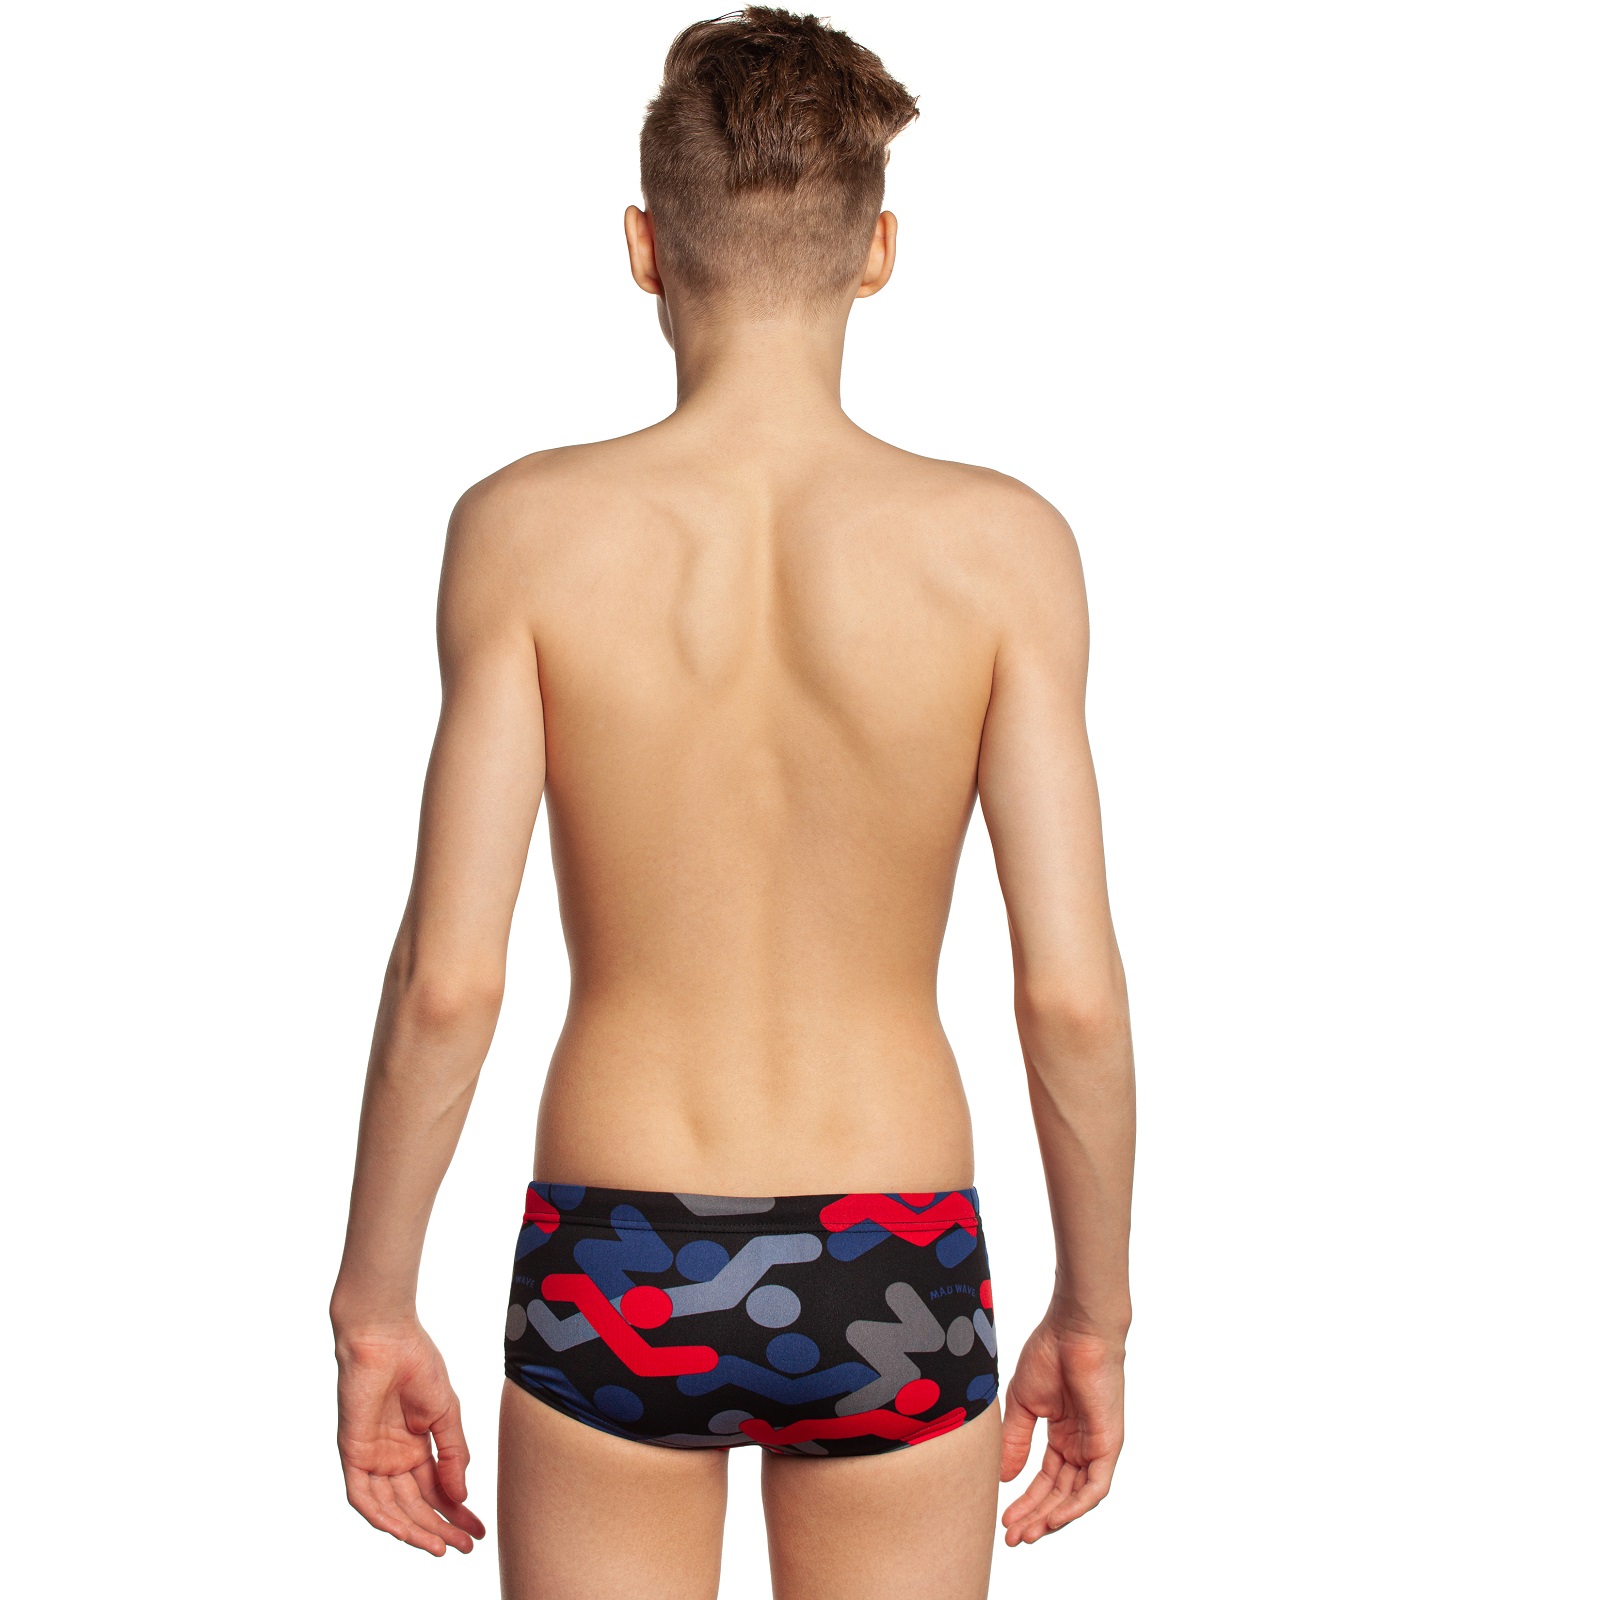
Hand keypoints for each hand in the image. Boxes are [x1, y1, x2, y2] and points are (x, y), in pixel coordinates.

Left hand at [334, 1319, 486, 1556]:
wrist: (386, 1337)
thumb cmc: (417, 1363)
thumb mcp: (447, 1413)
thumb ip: (454, 1454)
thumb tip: (461, 1496)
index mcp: (415, 1445)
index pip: (436, 1489)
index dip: (457, 1512)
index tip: (478, 1532)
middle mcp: (393, 1457)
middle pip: (416, 1504)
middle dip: (440, 1527)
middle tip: (465, 1546)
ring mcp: (373, 1457)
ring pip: (392, 1508)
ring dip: (415, 1529)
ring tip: (442, 1546)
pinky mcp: (354, 1454)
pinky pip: (364, 1497)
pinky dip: (383, 1518)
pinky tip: (406, 1532)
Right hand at [999, 1319, 1124, 1544]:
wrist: (1074, 1329)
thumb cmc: (1050, 1353)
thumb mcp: (1023, 1403)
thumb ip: (1016, 1441)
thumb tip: (1004, 1478)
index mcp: (1062, 1433)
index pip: (1045, 1478)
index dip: (1025, 1501)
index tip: (1003, 1519)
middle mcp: (1081, 1444)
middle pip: (1059, 1492)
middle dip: (1035, 1516)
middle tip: (1012, 1537)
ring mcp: (1096, 1446)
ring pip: (1076, 1495)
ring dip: (1052, 1517)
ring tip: (1027, 1533)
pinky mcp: (1109, 1444)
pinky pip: (1095, 1486)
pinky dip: (1075, 1505)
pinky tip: (1053, 1518)